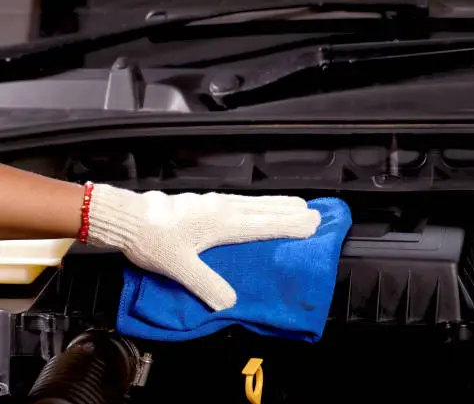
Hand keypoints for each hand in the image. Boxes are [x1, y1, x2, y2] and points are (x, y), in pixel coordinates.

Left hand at [86, 185, 320, 310]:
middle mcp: (223, 209)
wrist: (127, 218)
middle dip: (290, 211)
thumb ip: (205, 284)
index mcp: (222, 223)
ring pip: (254, 202)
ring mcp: (214, 203)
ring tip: (295, 204)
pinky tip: (257, 207)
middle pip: (265, 209)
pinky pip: (242, 201)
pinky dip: (259, 203)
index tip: (313, 224)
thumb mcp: (178, 266)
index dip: (290, 225)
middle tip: (314, 212)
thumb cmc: (152, 240)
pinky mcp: (205, 202)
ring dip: (277, 204)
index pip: (264, 224)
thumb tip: (229, 304)